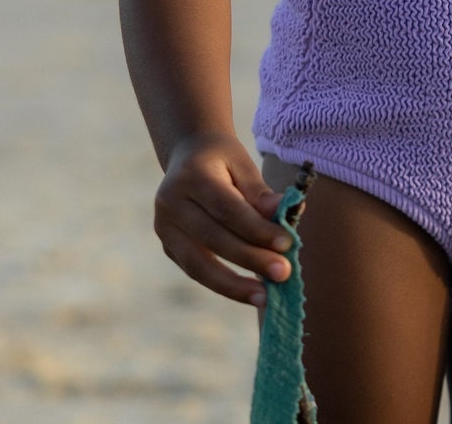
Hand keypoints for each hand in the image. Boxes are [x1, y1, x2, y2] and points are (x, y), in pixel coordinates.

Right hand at [154, 131, 291, 304]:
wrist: (188, 154)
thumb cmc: (222, 159)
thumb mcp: (242, 164)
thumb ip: (260, 192)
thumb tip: (285, 215)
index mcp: (191, 175)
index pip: (228, 209)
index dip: (257, 230)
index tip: (287, 244)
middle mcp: (170, 202)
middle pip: (214, 239)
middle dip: (251, 259)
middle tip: (284, 273)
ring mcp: (164, 227)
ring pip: (198, 265)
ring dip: (234, 285)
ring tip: (265, 297)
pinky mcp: (167, 246)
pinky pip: (195, 270)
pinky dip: (222, 283)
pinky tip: (248, 290)